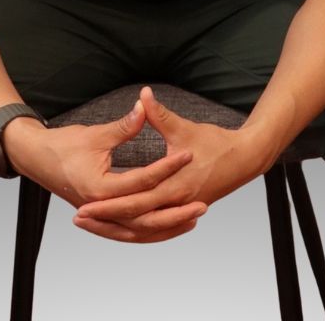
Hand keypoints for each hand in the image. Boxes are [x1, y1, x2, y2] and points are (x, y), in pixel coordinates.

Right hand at [3, 99, 203, 242]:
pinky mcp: (101, 216)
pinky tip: (166, 225)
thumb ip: (124, 126)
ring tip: (192, 220)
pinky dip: (149, 230)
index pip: (141, 181)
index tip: (188, 155)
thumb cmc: (63, 145)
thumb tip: (145, 105)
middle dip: (175, 213)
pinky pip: (129, 230)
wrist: (36, 158)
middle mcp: (100, 207)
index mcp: (99, 188)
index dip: (166, 167)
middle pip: (144, 218)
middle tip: (203, 206)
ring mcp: (100, 215)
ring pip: (138, 231)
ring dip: (165, 227)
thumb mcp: (96, 134)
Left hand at [73, 85, 264, 242]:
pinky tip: (121, 225)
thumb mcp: (183, 128)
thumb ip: (159, 114)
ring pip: (144, 229)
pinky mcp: (182, 211)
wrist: (245, 158)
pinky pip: (155, 226)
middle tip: (79, 218)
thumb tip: (143, 95)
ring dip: (118, 227)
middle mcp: (176, 203)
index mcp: (175, 186)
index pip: (134, 202)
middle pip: (134, 221)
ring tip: (92, 224)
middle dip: (105, 221)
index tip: (84, 205)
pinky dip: (137, 228)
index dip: (107, 206)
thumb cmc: (216, 142)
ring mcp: (180, 210)